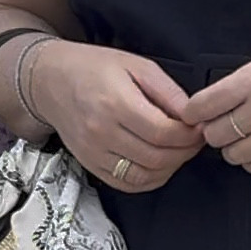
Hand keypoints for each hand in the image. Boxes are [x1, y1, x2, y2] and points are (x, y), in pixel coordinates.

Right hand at [31, 42, 205, 194]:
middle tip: (195, 140)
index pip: (163, 132)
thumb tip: (194, 115)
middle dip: (185, 152)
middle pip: (157, 157)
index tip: (200, 128)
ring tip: (179, 151)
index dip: (190, 135)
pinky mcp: (89, 165)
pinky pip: (127, 184)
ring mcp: (93, 153)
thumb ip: (168, 92)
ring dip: (170, 168)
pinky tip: (159, 164)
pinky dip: (149, 179)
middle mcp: (102, 132)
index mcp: (116, 103)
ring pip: (144, 176)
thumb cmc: (94, 67)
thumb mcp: (137, 66)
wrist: (50, 80)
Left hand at [189, 34, 250, 174]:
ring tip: (243, 135)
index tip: (195, 114)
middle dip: (213, 130)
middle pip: (215, 134)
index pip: (202, 106)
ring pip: (234, 155)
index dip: (193, 112)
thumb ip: (241, 81)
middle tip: (221, 123)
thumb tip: (212, 104)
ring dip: (233, 147)